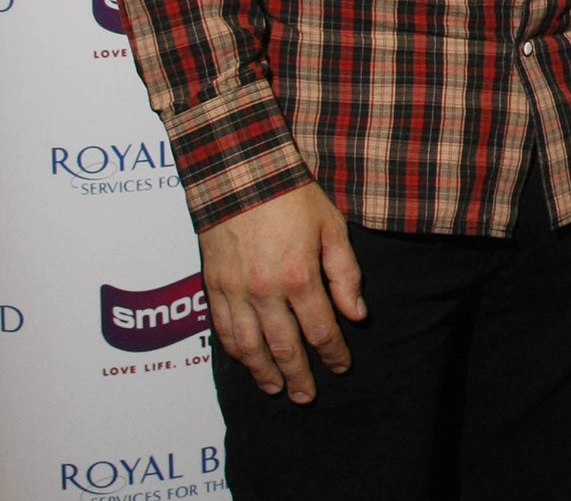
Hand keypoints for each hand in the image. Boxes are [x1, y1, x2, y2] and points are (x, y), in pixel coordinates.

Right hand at [197, 183, 366, 402]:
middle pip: (283, 348)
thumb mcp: (332, 228)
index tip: (342, 367)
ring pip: (249, 346)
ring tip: (276, 389)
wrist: (239, 173)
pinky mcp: (213, 286)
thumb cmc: (292, 195)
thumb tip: (356, 314)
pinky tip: (246, 361)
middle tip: (306, 397)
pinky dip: (235, 351)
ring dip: (263, 372)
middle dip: (298, 375)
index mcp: (299, 278)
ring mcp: (235, 292)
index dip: (333, 354)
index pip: (320, 330)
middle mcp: (264, 292)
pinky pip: (223, 329)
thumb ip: (344, 274)